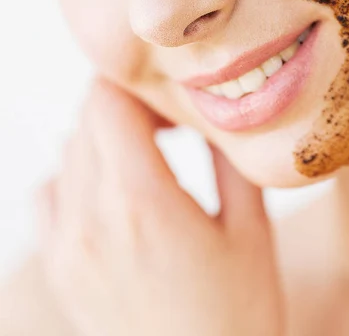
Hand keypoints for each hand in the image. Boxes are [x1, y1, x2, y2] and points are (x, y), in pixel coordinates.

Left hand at [36, 78, 284, 335]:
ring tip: (145, 160)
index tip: (168, 100)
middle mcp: (90, 218)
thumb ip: (229, 161)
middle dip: (125, 107)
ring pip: (68, 152)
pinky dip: (72, 177)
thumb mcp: (251, 231)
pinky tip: (109, 194)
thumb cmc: (236, 318)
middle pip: (86, 119)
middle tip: (166, 125)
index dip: (136, 85)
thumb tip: (212, 116)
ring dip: (103, 139)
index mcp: (141, 201)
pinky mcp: (59, 269)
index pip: (107, 101)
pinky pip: (48, 194)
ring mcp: (66, 246)